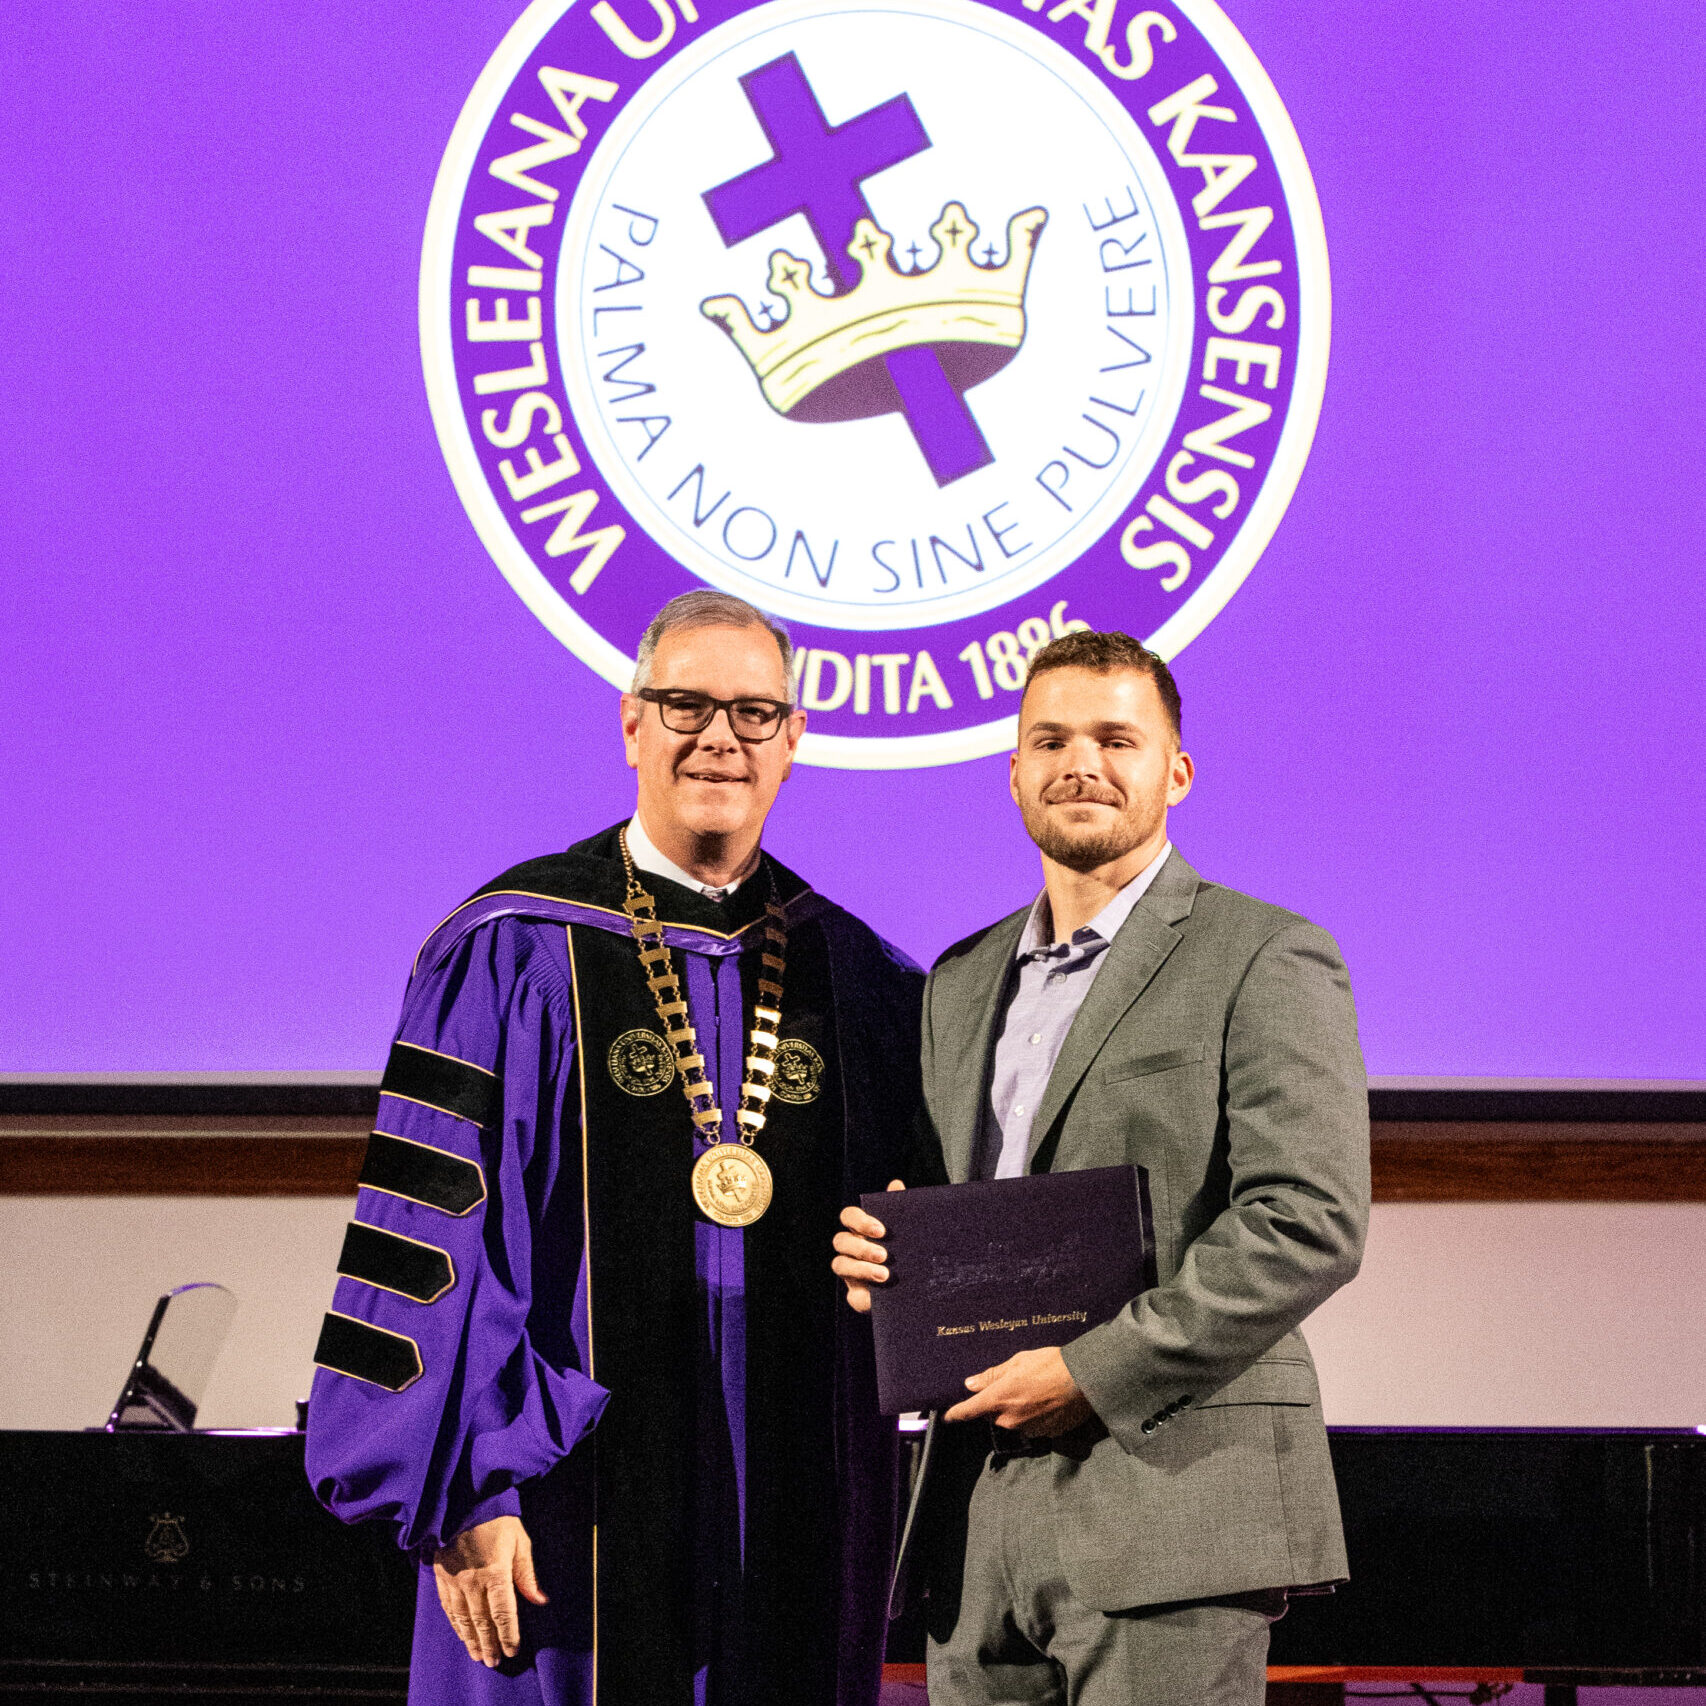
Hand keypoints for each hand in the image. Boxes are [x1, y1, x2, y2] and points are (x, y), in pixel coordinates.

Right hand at [433, 1514, 545, 1665]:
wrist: (464, 1500)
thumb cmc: (497, 1518)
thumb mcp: (519, 1541)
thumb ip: (527, 1573)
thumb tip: (540, 1600)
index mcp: (495, 1573)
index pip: (503, 1614)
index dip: (508, 1635)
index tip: (513, 1650)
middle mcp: (472, 1582)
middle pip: (482, 1622)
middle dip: (490, 1644)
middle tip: (494, 1662)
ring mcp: (454, 1580)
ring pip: (462, 1619)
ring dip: (471, 1640)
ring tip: (478, 1655)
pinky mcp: (441, 1576)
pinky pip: (447, 1607)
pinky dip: (455, 1624)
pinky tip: (461, 1633)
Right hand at [831, 1179, 904, 1311]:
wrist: (917, 1287)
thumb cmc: (907, 1253)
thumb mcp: (906, 1231)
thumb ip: (899, 1209)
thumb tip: (896, 1184)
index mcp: (861, 1230)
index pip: (849, 1217)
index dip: (860, 1221)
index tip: (881, 1230)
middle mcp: (851, 1249)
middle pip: (840, 1240)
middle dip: (860, 1247)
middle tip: (884, 1254)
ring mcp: (850, 1272)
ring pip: (839, 1264)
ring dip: (860, 1268)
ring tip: (884, 1275)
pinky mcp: (856, 1295)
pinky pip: (852, 1295)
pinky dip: (864, 1294)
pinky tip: (879, 1293)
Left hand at [942, 1346, 1092, 1436]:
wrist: (1085, 1379)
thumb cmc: (1050, 1364)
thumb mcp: (1018, 1362)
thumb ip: (992, 1375)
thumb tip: (970, 1384)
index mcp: (999, 1398)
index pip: (969, 1411)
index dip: (956, 1414)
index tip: (947, 1416)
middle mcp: (1010, 1419)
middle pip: (993, 1415)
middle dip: (996, 1404)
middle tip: (1013, 1385)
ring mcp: (1028, 1429)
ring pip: (1012, 1422)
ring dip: (1016, 1411)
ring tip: (1034, 1391)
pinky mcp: (1045, 1435)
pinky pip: (1030, 1427)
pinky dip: (1033, 1417)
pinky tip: (1045, 1402)